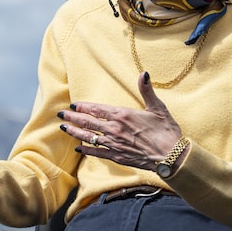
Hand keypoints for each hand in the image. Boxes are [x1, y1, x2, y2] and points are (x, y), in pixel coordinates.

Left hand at [58, 72, 182, 170]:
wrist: (171, 156)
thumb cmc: (166, 131)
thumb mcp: (158, 108)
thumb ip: (146, 90)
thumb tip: (144, 73)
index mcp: (122, 115)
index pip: (97, 109)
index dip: (83, 107)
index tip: (72, 105)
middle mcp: (115, 129)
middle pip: (88, 122)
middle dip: (73, 118)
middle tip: (60, 115)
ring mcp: (114, 144)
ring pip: (89, 137)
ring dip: (75, 132)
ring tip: (63, 128)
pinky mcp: (117, 156)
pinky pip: (97, 152)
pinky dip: (86, 150)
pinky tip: (78, 148)